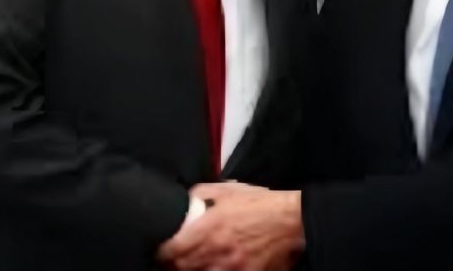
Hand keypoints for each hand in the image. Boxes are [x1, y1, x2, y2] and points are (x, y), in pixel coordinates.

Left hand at [157, 182, 303, 269]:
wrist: (291, 222)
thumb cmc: (260, 205)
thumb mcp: (227, 190)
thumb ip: (200, 194)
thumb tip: (185, 199)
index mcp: (206, 229)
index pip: (169, 251)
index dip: (161, 251)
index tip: (162, 248)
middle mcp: (214, 253)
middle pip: (179, 269)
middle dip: (173, 264)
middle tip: (174, 258)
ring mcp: (228, 269)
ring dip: (191, 269)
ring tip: (195, 262)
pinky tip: (214, 266)